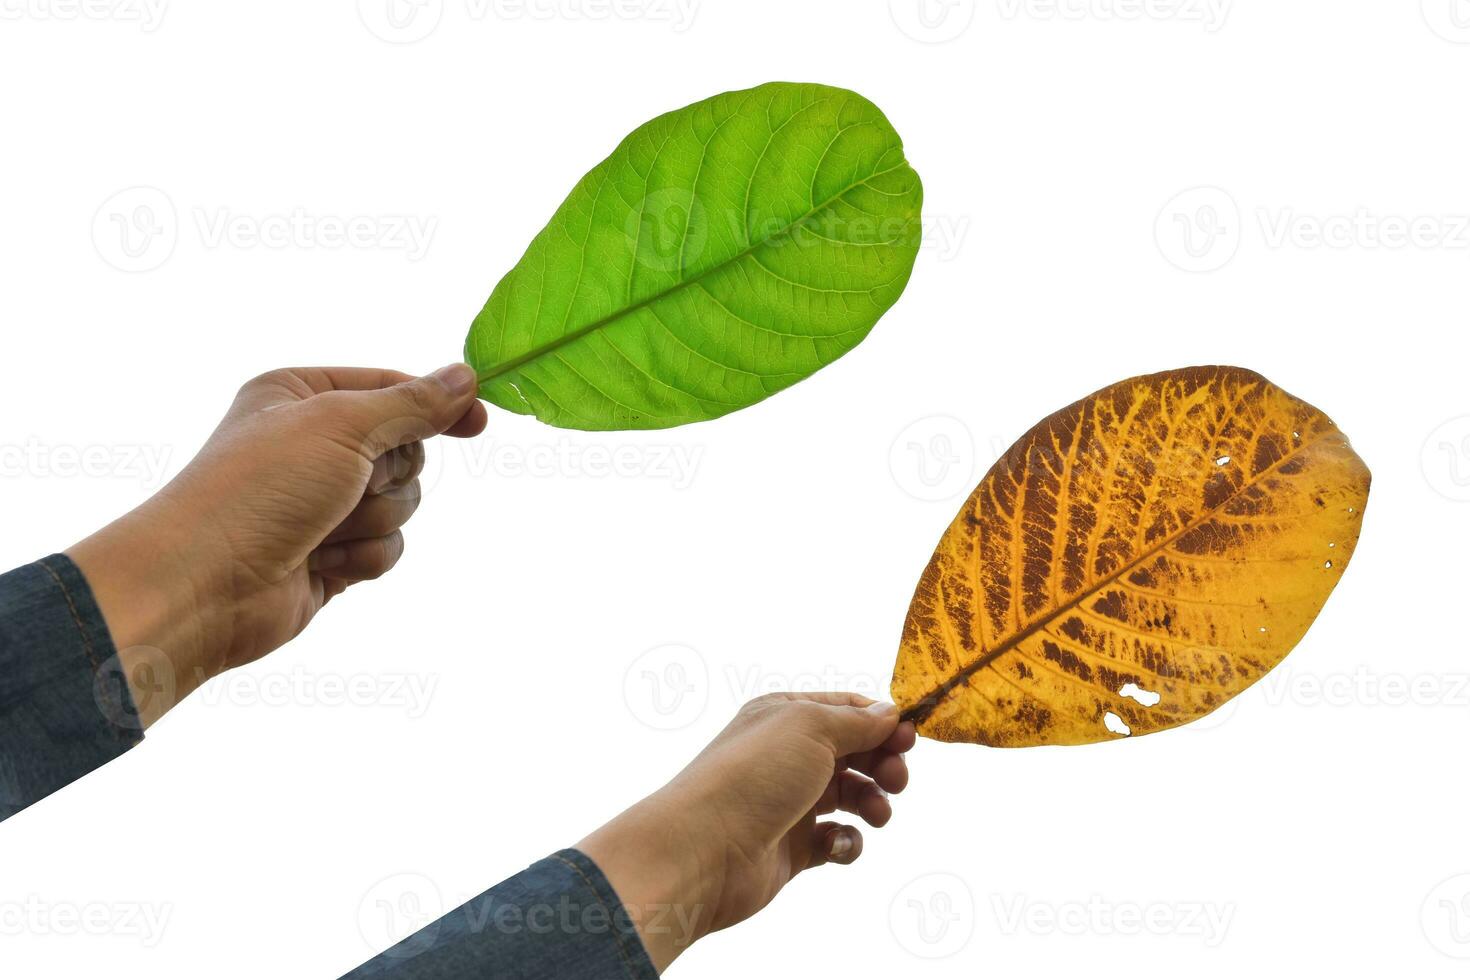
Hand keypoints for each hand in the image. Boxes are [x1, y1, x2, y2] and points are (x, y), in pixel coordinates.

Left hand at [67, 364, 486, 726]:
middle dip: (388, 474)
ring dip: (374, 518)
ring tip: (326, 529)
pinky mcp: (333, 553)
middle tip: (351, 483)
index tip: (478, 423)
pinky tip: (325, 562)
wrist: (204, 585)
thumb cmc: (258, 489)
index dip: (437, 405)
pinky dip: (366, 556)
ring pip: (403, 503)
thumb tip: (466, 378)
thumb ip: (411, 404)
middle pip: (405, 450)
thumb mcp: (341, 426)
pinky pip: (389, 547)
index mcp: (301, 396)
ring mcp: (322, 502)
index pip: (391, 389)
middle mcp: (312, 444)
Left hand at [578, 693, 915, 971]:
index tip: (912, 739)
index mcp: (785, 717)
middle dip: (884, 763)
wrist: (703, 852)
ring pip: (850, 796)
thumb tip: (890, 713)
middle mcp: (787, 755)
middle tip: (897, 780)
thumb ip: (857, 721)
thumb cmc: (752, 778)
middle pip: (854, 752)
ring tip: (876, 814)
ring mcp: (790, 801)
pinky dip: (847, 842)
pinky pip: (836, 840)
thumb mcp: (810, 729)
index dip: (883, 722)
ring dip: (873, 802)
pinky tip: (835, 844)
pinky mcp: (793, 847)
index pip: (847, 710)